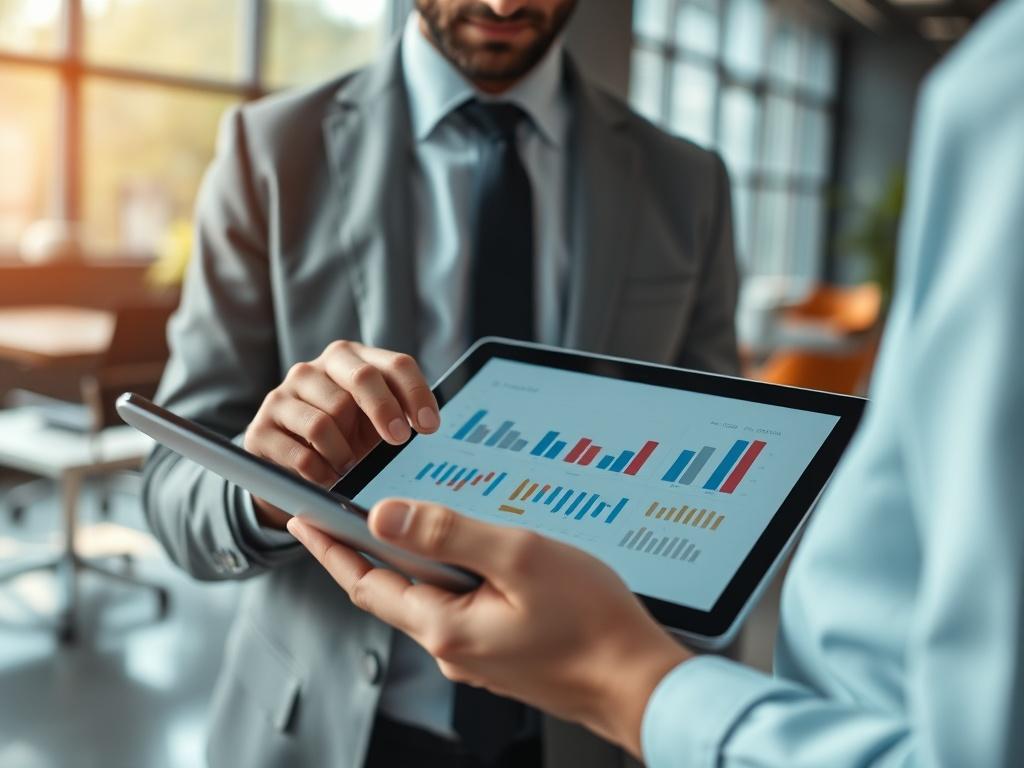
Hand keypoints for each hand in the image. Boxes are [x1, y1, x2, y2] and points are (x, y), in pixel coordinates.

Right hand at [243, 342, 439, 527]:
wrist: (287, 469)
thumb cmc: (345, 441)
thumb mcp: (373, 425)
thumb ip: (397, 417)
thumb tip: (428, 430)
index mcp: (350, 360)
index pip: (394, 364)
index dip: (416, 393)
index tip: (430, 427)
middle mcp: (314, 369)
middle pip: (361, 377)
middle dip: (385, 411)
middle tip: (398, 441)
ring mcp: (282, 396)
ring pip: (326, 420)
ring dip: (345, 452)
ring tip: (350, 468)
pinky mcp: (260, 429)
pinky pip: (300, 454)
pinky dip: (320, 474)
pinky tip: (327, 480)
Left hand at [287, 500, 692, 756]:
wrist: (637, 680)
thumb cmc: (590, 622)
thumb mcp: (517, 557)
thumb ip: (448, 532)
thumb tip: (385, 516)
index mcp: (444, 627)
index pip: (365, 582)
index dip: (330, 547)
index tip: (302, 518)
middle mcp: (452, 647)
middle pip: (393, 591)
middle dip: (368, 550)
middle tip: (349, 510)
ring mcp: (476, 654)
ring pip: (431, 596)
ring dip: (420, 560)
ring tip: (430, 522)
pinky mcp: (499, 652)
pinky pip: (461, 607)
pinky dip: (456, 576)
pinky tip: (483, 557)